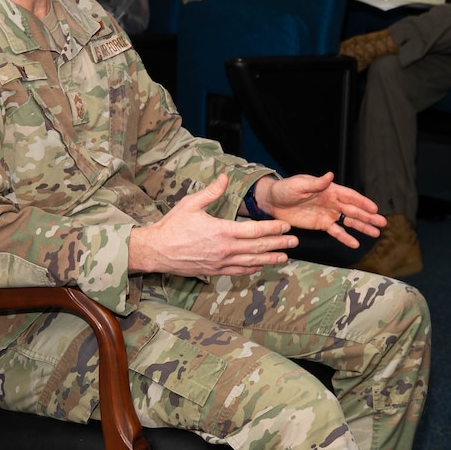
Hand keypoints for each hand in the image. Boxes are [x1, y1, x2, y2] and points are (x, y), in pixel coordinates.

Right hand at [129, 174, 297, 276]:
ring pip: (251, 262)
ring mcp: (220, 263)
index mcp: (221, 231)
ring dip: (270, 259)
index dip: (273, 228)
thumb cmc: (172, 226)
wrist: (156, 251)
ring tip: (285, 257)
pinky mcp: (214, 271)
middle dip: (279, 244)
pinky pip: (238, 272)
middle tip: (294, 242)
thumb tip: (224, 177)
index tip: (285, 226)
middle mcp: (224, 249)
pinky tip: (260, 266)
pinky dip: (251, 269)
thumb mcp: (190, 204)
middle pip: (258, 247)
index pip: (254, 231)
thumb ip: (211, 192)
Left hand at [256, 172, 385, 248]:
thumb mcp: (299, 185)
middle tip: (383, 223)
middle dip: (368, 217)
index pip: (350, 196)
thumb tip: (330, 175)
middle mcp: (332, 202)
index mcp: (329, 190)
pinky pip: (336, 232)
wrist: (273, 201)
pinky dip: (345, 238)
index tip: (375, 209)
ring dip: (362, 227)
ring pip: (349, 222)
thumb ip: (316, 183)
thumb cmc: (285, 189)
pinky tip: (355, 243)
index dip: (363, 202)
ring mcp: (328, 214)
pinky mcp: (321, 225)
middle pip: (354, 210)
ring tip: (375, 233)